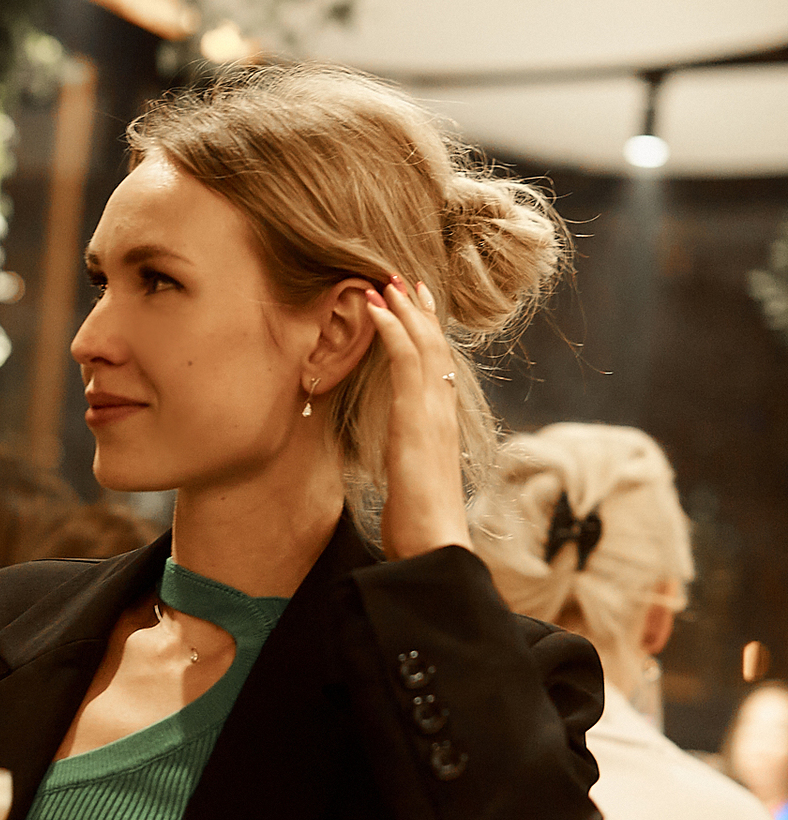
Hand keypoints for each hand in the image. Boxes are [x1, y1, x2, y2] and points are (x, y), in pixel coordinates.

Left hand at [365, 277, 472, 560]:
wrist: (435, 543)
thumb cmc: (422, 522)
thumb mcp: (412, 480)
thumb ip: (410, 460)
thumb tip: (403, 458)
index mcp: (442, 423)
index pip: (439, 365)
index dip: (428, 331)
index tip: (416, 304)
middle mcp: (443, 410)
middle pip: (436, 345)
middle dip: (418, 308)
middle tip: (401, 276)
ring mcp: (433, 411)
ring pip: (424, 345)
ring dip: (404, 309)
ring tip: (385, 280)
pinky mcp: (416, 417)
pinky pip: (405, 361)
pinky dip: (392, 329)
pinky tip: (376, 308)